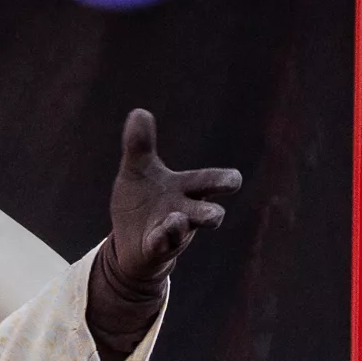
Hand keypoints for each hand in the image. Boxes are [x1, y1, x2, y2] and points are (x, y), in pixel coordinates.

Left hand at [97, 109, 240, 297]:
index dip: (223, 180)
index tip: (234, 180)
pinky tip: (156, 233)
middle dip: (213, 211)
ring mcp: (172, 234)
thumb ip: (139, 145)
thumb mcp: (136, 171)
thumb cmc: (141, 202)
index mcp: (185, 190)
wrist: (126, 242)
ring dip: (182, 224)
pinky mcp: (155, 248)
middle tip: (218, 210)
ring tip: (176, 216)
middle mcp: (185, 212)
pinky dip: (161, 238)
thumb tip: (139, 111)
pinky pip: (162, 245)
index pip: (211, 182)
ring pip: (185, 231)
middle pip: (209, 213)